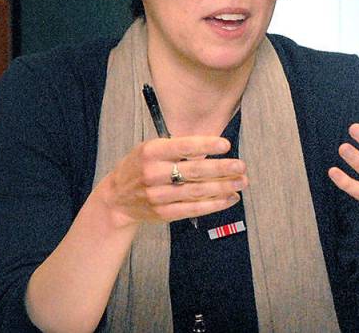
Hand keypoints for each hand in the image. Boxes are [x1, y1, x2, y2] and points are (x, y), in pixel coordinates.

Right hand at [100, 135, 247, 227]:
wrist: (117, 199)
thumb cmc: (140, 167)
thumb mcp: (151, 149)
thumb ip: (178, 148)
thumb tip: (216, 146)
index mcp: (151, 152)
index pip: (182, 147)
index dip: (205, 146)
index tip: (226, 145)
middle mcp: (153, 173)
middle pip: (193, 171)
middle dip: (221, 169)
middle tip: (241, 166)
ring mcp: (158, 196)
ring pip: (196, 191)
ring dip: (223, 187)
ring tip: (241, 182)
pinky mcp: (163, 213)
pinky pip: (193, 209)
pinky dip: (214, 204)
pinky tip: (230, 198)